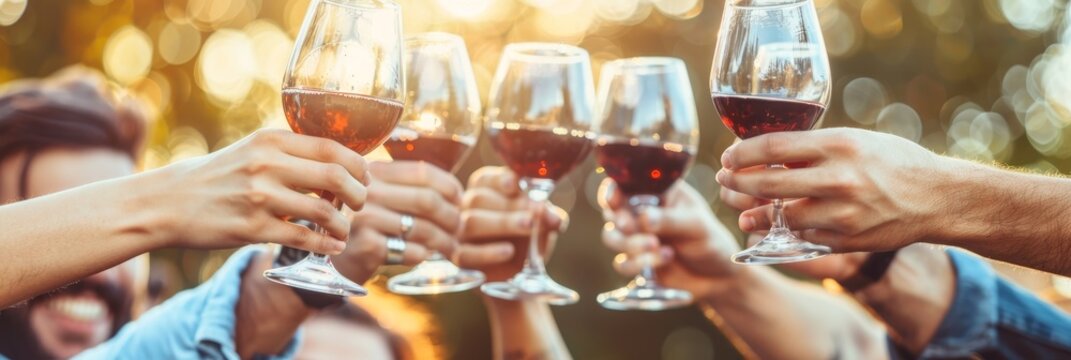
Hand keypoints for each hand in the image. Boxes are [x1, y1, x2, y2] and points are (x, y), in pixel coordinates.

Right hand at [152, 129, 368, 253]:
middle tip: (359, 205)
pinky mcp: (251, 228)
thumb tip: (339, 164)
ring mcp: (259, 197)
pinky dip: (326, 245)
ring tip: (343, 231)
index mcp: (271, 140)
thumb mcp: (252, 150)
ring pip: (324, 211)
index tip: (364, 178)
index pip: (333, 148)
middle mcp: (267, 164)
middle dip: (359, 195)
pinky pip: (303, 239)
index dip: (359, 166)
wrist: (167, 202)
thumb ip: (291, 154)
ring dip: (343, 225)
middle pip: (337, 176)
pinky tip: (332, 247)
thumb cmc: (218, 176)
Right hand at [333, 161, 462, 283]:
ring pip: (422, 228)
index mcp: (375, 173)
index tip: (461, 202)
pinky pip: (412, 251)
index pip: (423, 172)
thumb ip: (411, 188)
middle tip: (460, 230)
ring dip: (444, 241)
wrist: (335, 260)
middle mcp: (368, 192)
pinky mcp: (366, 246)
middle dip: (452, 217)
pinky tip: (425, 256)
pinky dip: (424, 256)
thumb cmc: (369, 227)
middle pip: (427, 200)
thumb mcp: (384, 198)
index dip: (450, 187)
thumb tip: (459, 195)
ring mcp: (365, 218)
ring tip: (451, 248)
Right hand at [455, 167, 566, 282]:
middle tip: (533, 214)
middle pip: (478, 199)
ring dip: (502, 223)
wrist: (517, 275)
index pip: (485, 179)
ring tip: (528, 226)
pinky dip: (488, 252)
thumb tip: (555, 218)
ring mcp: (459, 233)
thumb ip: (548, 217)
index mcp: (485, 192)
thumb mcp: (541, 225)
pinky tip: (509, 251)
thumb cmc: (526, 239)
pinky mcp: (459, 258)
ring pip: (471, 222)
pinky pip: (466, 254)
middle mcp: (467, 209)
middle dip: (508, 205)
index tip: (516, 185)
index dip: (499, 180)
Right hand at [600, 179, 740, 299]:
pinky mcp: (636, 260)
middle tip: (632, 227)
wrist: (718, 278)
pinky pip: (621, 263)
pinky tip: (664, 259)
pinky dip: (638, 263)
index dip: (613, 190)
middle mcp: (641, 211)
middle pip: (612, 211)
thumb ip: (670, 220)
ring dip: (629, 244)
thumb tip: (643, 218)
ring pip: (611, 236)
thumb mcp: (697, 225)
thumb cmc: (711, 241)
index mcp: (657, 192)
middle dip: (620, 220)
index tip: (615, 200)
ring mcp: (637, 236)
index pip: (626, 184)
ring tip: (656, 246)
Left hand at [716, 127, 952, 252]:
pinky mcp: (846, 240)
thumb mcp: (855, 140)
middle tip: (725, 179)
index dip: (742, 153)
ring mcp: (842, 213)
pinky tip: (778, 227)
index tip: (729, 156)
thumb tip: (767, 153)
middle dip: (737, 181)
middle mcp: (839, 179)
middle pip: (768, 182)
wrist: (938, 198)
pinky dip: (787, 232)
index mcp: (839, 145)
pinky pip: (803, 236)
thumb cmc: (893, 161)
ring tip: (744, 212)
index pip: (773, 146)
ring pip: (781, 216)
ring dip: (754, 215)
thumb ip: (814, 148)